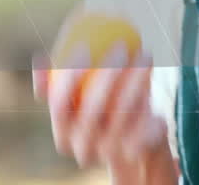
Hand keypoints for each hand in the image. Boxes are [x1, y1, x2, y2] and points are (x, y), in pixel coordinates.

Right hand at [32, 25, 172, 179]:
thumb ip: (63, 79)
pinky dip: (148, 95)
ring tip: (145, 53)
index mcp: (63, 134)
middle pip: (93, 108)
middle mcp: (84, 147)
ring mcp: (111, 152)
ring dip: (136, 79)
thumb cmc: (100, 114)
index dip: (67, 77)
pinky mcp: (138, 153)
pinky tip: (152, 74)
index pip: (59, 104)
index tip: (81, 46)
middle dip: (107, 74)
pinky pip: (146, 119)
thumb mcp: (78, 100)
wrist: (132, 151)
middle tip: (120, 45)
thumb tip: (47, 49)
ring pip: (125, 111)